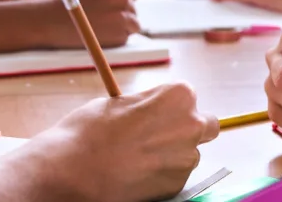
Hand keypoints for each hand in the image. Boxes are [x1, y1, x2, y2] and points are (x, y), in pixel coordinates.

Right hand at [17, 83, 218, 201]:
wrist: (76, 171)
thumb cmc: (90, 131)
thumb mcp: (116, 102)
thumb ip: (143, 105)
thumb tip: (147, 112)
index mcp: (177, 97)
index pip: (187, 96)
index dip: (168, 104)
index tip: (153, 111)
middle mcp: (190, 126)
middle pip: (204, 125)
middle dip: (185, 128)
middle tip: (157, 133)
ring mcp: (187, 158)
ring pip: (189, 153)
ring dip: (171, 152)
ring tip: (137, 155)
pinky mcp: (178, 185)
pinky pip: (176, 174)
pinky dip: (161, 172)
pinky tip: (136, 170)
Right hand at [49, 0, 138, 47]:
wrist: (52, 21)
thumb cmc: (67, 6)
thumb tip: (123, 2)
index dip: (122, 3)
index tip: (115, 9)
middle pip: (133, 9)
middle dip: (123, 16)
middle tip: (105, 22)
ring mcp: (123, 15)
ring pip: (134, 24)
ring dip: (122, 28)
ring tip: (102, 29)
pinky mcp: (120, 33)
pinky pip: (125, 38)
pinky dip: (115, 39)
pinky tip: (98, 36)